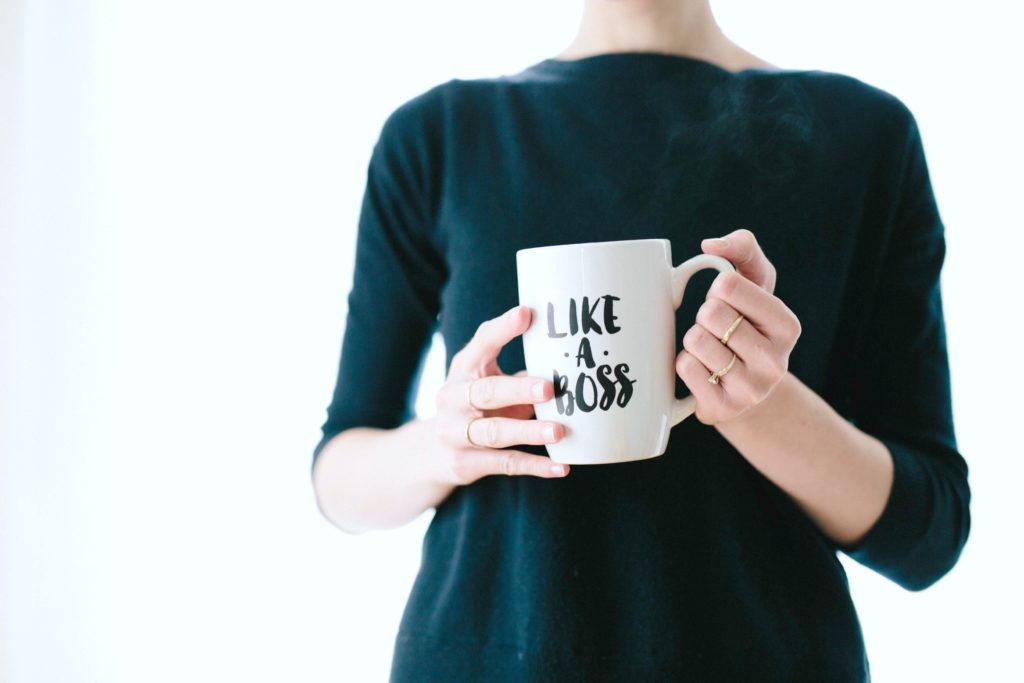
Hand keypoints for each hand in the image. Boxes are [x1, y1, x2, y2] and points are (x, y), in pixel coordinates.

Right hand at [429, 304, 568, 485]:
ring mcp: (454, 432)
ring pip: (495, 432)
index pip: (482, 344)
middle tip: (549, 388)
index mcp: (463, 369)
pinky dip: (535, 466)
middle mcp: (453, 398)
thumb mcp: (490, 381)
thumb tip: (572, 361)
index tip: (527, 314)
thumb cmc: (478, 406)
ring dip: (528, 431)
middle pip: (486, 392)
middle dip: (518, 390)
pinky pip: (504, 464)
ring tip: (559, 431)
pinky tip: (561, 467)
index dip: (503, 329)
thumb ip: (521, 372)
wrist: (434, 453)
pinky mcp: (464, 463)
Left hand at [675, 228, 801, 425]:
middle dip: (704, 316)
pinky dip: (684, 363)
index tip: (728, 302)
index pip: (728, 285)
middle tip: (718, 330)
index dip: (717, 289)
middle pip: (710, 313)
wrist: (744, 389)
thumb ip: (743, 249)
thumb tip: (710, 245)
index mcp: (787, 325)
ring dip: (693, 341)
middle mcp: (776, 361)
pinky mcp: (723, 409)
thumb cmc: (746, 324)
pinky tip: (703, 371)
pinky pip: (685, 367)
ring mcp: (751, 390)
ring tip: (711, 351)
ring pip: (695, 341)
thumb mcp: (754, 283)